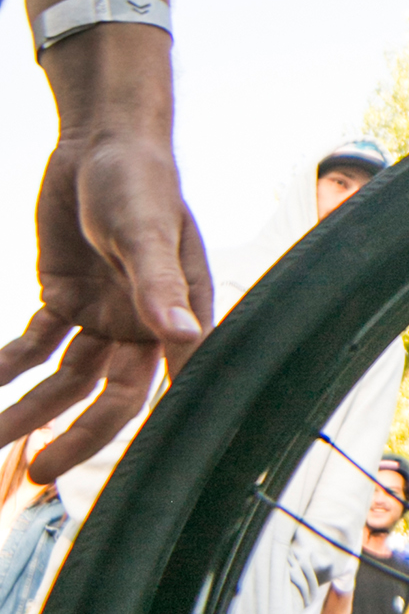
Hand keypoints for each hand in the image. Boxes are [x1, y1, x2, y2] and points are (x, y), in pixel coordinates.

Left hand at [0, 116, 211, 477]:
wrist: (100, 139)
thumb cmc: (140, 180)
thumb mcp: (145, 231)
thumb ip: (160, 286)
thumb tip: (186, 339)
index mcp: (175, 317)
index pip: (159, 388)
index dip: (133, 428)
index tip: (109, 472)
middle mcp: (140, 326)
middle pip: (106, 397)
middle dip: (72, 436)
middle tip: (39, 474)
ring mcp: (100, 317)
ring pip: (63, 381)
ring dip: (28, 408)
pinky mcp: (63, 301)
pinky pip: (34, 347)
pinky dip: (7, 367)